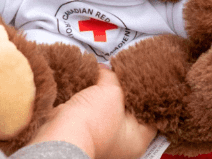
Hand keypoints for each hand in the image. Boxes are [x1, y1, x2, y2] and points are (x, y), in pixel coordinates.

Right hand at [30, 67, 157, 158]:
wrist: (60, 134)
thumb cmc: (93, 122)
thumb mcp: (112, 91)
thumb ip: (114, 77)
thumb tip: (106, 70)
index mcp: (138, 139)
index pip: (150, 112)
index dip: (147, 93)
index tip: (143, 76)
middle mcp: (122, 142)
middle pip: (129, 109)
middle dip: (123, 89)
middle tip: (122, 71)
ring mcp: (103, 137)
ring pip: (109, 108)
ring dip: (105, 93)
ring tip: (106, 74)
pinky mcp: (86, 131)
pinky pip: (93, 111)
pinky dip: (92, 98)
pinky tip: (90, 83)